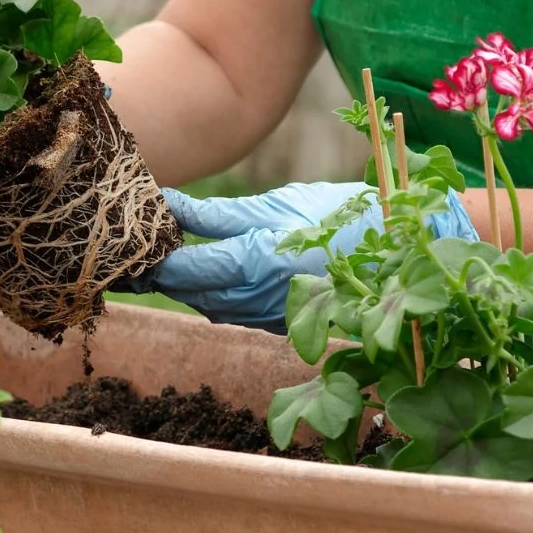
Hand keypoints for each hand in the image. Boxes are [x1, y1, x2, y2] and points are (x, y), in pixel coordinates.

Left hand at [122, 181, 478, 333]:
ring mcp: (271, 319)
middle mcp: (259, 300)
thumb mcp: (278, 206)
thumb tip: (168, 207)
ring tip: (156, 256)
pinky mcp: (283, 325)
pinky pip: (233, 312)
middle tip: (129, 248)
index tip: (124, 243)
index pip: (184, 270)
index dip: (150, 260)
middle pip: (190, 293)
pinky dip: (213, 294)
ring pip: (209, 306)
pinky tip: (202, 271)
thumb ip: (219, 215)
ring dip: (183, 286)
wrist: (409, 253)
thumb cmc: (346, 217)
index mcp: (257, 263)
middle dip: (159, 274)